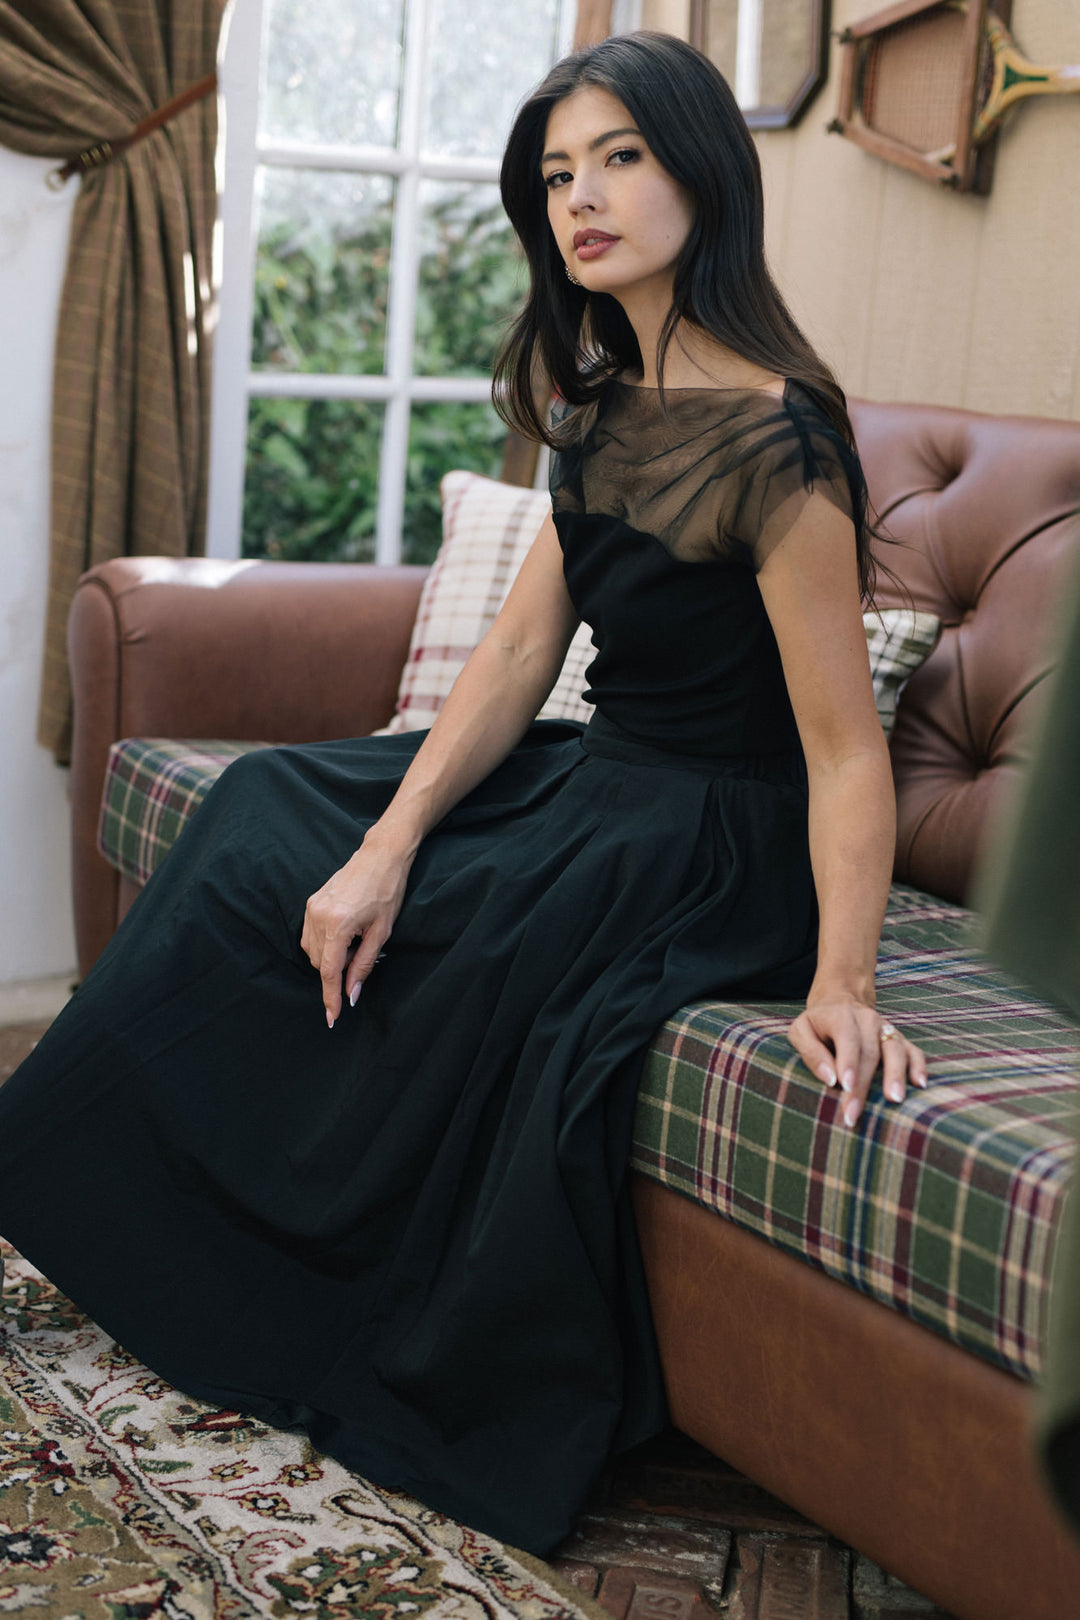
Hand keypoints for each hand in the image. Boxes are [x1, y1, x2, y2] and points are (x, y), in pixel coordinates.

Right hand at [300, 838, 411, 1027]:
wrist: (380, 856)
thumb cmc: (387, 891)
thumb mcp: (381, 932)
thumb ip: (364, 965)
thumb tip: (351, 994)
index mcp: (337, 924)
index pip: (328, 971)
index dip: (330, 997)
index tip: (332, 1017)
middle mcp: (319, 916)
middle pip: (319, 963)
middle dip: (336, 970)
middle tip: (361, 953)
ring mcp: (311, 908)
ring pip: (312, 951)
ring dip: (330, 956)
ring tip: (355, 939)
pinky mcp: (311, 903)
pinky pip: (311, 936)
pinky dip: (325, 944)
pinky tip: (344, 934)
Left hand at [788, 996, 926, 1128]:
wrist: (840, 1001)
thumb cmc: (817, 1024)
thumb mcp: (801, 1031)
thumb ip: (811, 1052)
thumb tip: (830, 1078)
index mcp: (841, 1016)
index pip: (848, 1039)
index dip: (848, 1063)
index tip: (845, 1086)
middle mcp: (867, 1020)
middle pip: (870, 1052)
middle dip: (863, 1085)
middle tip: (854, 1113)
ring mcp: (886, 1028)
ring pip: (895, 1049)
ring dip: (896, 1075)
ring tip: (895, 1099)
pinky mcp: (898, 1038)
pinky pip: (913, 1051)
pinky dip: (918, 1066)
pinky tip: (919, 1084)